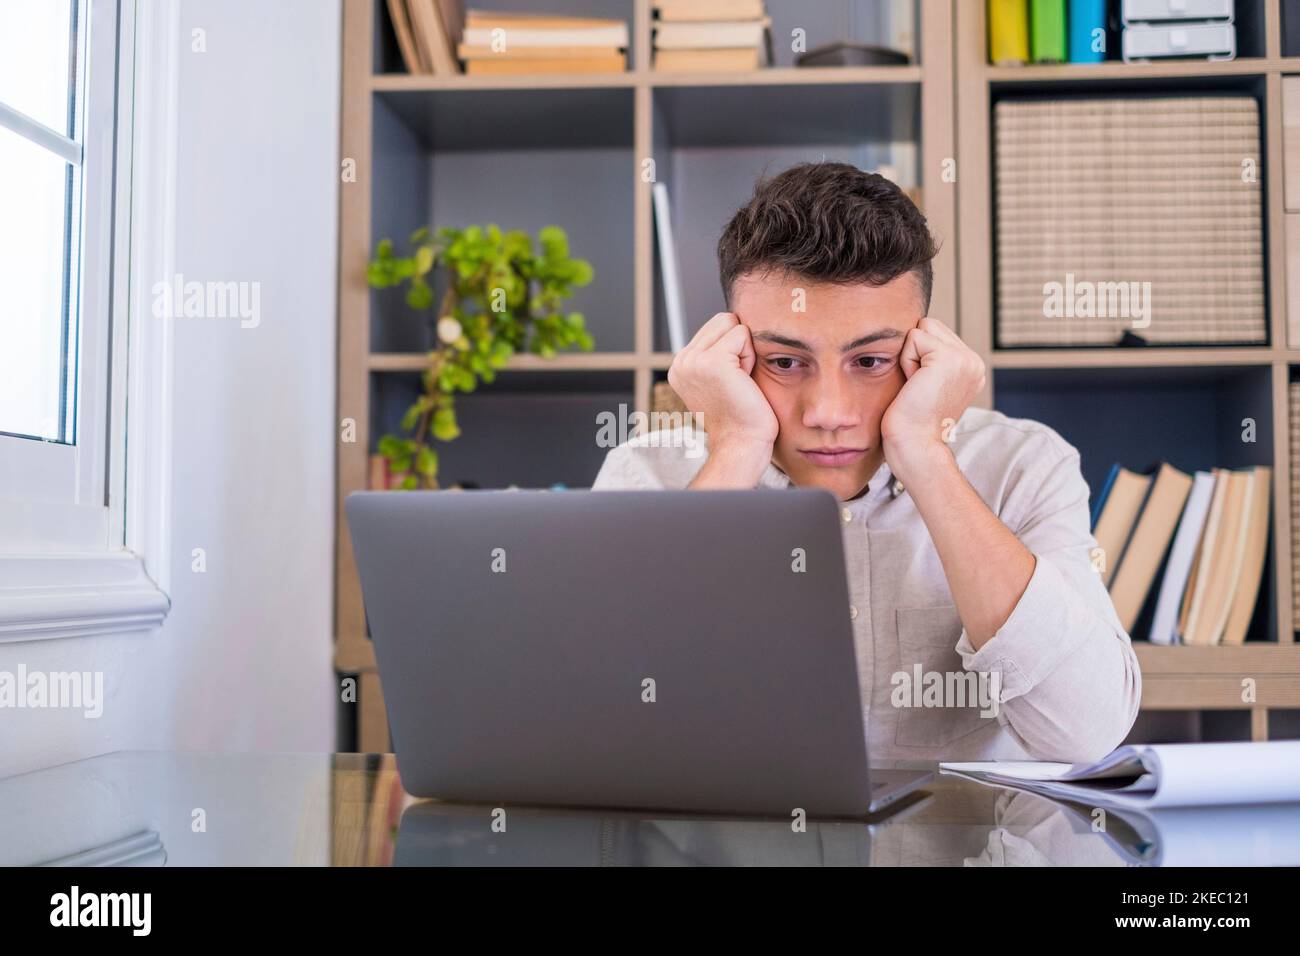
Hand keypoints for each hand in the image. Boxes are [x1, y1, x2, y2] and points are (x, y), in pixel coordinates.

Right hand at [668, 312, 778, 487]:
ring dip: (744, 351)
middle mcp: (680, 361)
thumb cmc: (741, 416)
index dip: (733, 349)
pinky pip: (742, 334)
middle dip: (738, 345)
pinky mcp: (712, 361)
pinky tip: (743, 382)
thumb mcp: (718, 380)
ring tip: (739, 381)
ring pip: (732, 324)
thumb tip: (733, 323)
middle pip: (723, 320)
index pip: (715, 326)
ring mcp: (693, 361)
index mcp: (680, 365)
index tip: (731, 381)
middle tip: (737, 381)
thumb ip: (715, 353)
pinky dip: (750, 357)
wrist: (742, 444)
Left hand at [880, 318, 984, 480]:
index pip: (935, 333)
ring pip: (922, 328)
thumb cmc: (911, 422)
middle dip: (915, 352)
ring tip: (917, 386)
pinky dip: (906, 361)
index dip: (918, 356)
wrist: (915, 446)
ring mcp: (965, 359)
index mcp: (970, 368)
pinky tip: (914, 385)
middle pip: (929, 325)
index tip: (922, 388)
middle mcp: (973, 362)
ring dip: (910, 356)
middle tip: (918, 387)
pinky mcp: (949, 358)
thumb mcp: (928, 384)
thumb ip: (930, 360)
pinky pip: (914, 338)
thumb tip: (914, 335)